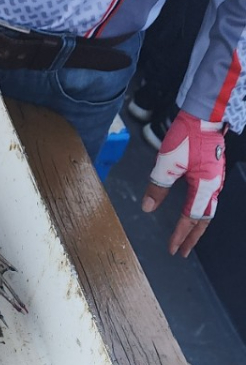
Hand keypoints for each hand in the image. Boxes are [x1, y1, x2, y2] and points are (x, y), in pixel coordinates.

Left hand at [141, 110, 225, 256]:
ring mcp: (216, 178)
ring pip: (208, 209)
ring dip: (197, 226)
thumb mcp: (167, 162)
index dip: (180, 235)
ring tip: (187, 237)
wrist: (204, 113)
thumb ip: (158, 187)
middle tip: (182, 251)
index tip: (171, 248)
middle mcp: (214, 185)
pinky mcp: (214, 171)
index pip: (191, 219)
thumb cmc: (188, 134)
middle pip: (204, 219)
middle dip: (192, 237)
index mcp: (205, 186)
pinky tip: (194, 213)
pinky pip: (209, 198)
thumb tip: (148, 208)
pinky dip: (201, 211)